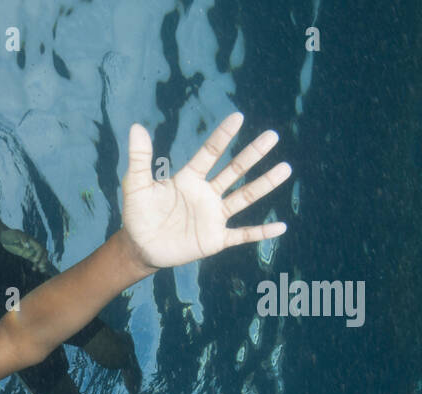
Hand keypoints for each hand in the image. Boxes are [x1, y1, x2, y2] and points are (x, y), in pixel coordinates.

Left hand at [0, 228, 50, 272]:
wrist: (4, 236)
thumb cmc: (10, 234)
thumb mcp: (15, 234)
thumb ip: (21, 238)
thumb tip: (25, 244)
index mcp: (31, 241)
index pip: (39, 248)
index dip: (39, 254)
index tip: (35, 260)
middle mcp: (32, 246)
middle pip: (42, 253)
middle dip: (43, 259)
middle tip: (40, 266)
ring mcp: (29, 250)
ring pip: (39, 257)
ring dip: (42, 263)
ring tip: (41, 270)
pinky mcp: (26, 254)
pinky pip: (34, 259)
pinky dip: (36, 264)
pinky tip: (34, 269)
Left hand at [121, 112, 290, 269]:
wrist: (139, 248)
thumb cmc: (137, 215)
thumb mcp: (136, 186)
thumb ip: (139, 158)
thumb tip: (136, 127)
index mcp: (189, 179)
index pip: (210, 153)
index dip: (223, 136)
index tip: (238, 117)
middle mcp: (206, 194)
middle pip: (234, 170)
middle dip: (252, 154)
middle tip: (272, 136)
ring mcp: (213, 216)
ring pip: (244, 197)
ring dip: (264, 184)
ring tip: (285, 168)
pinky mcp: (215, 239)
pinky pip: (242, 234)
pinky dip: (260, 232)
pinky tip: (281, 227)